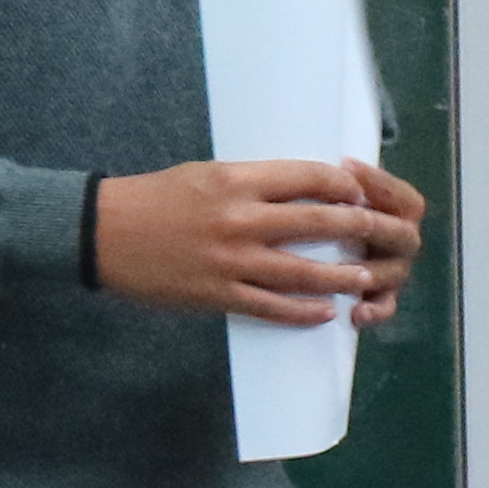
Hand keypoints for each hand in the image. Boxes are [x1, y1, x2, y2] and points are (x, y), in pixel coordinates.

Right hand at [97, 156, 421, 326]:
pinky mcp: (218, 293)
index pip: (310, 179)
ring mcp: (231, 260)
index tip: (364, 192)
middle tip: (387, 234)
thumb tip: (305, 188)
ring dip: (344, 278)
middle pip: (320, 223)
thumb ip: (254, 182)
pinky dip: (303, 312)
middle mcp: (240, 218)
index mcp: (238, 180)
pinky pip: (272, 306)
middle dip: (362, 229)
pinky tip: (325, 313)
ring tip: (368, 279)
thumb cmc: (155, 198)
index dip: (347, 186)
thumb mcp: (206, 174)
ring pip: (305, 272)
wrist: (101, 231)